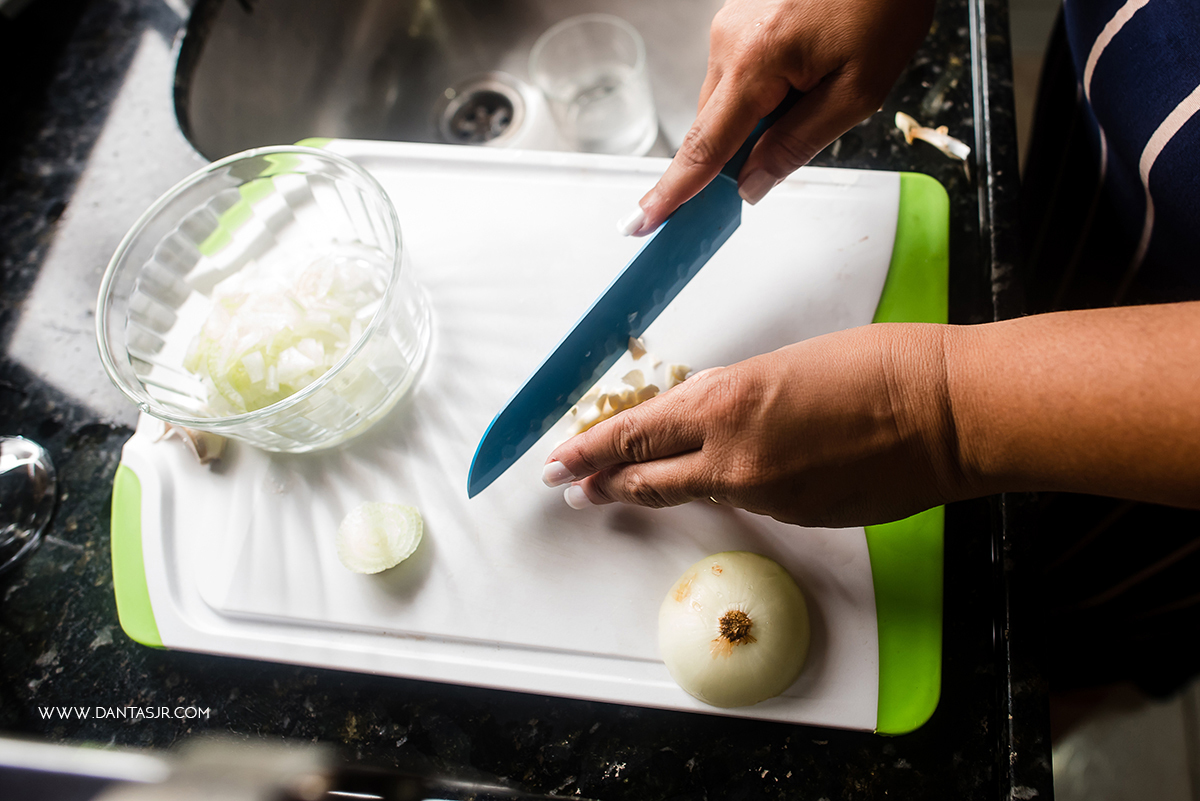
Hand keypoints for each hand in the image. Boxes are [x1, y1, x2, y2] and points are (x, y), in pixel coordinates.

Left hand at [543, 324, 961, 527]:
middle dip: (603, 485)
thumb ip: (735, 401)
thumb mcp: (782, 366)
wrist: (948, 413)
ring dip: (664, 486)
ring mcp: (765, 495)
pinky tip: (745, 472)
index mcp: (725, 403)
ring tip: (635, 485)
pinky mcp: (797, 519)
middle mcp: (733, 457)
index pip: (633, 434)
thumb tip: (713, 423)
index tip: (557, 461)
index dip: (588, 451)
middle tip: (572, 489)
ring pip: (698, 491)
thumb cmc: (879, 367)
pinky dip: (735, 486)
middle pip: (646, 479)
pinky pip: (751, 500)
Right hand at [618, 0, 934, 235]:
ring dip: (761, 117)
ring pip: (729, 100)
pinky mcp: (743, 16)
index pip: (704, 146)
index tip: (642, 222)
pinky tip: (809, 72)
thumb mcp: (858, 90)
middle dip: (740, 152)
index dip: (674, 191)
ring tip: (821, 87)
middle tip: (779, 162)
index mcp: (756, 61)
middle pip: (714, 126)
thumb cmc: (884, 1)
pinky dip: (765, 90)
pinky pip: (741, 72)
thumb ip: (798, 143)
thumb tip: (751, 186)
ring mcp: (732, 24)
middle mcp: (730, 40)